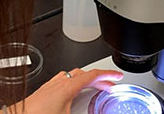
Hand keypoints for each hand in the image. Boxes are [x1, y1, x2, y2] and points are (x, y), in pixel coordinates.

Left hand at [8, 68, 122, 113]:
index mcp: (69, 87)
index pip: (93, 75)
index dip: (108, 74)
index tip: (117, 75)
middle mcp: (61, 82)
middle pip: (86, 74)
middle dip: (100, 78)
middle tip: (110, 85)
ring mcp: (53, 84)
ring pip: (75, 74)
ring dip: (88, 78)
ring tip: (94, 86)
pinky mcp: (47, 88)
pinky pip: (65, 78)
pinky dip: (75, 80)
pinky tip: (73, 89)